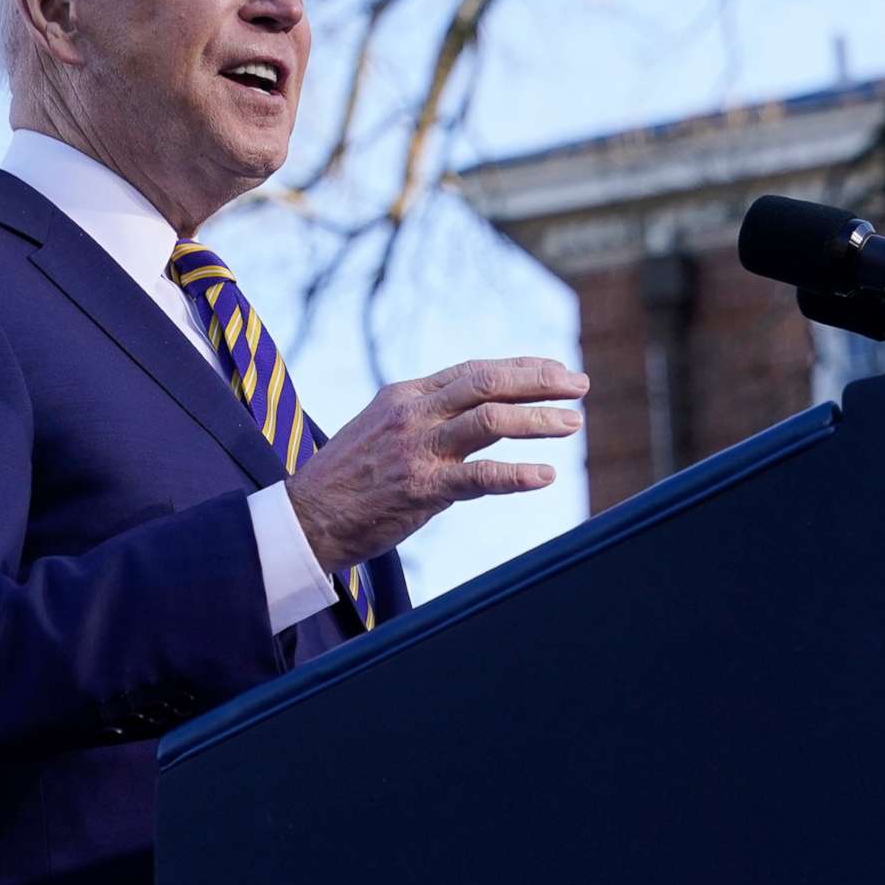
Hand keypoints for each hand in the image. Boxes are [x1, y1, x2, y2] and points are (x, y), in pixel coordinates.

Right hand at [285, 357, 586, 572]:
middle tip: (579, 384)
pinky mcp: (421, 489)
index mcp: (406, 394)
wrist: (305, 518)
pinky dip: (517, 474)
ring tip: (573, 422)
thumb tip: (477, 411)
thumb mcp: (383, 428)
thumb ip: (426, 416)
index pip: (475, 369)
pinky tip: (545, 475)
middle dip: (540, 380)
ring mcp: (418, 449)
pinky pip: (480, 477)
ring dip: (539, 419)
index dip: (521, 367)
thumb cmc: (349, 478)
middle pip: (489, 382)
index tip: (556, 368)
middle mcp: (414, 413)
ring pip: (491, 420)